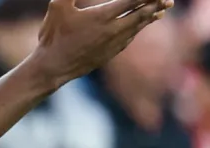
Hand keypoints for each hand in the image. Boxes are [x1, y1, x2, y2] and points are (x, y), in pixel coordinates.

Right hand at [26, 0, 171, 87]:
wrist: (53, 67)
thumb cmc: (53, 36)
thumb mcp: (58, 7)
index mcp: (102, 16)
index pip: (132, 1)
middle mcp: (112, 30)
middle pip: (141, 14)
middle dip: (156, 5)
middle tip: (168, 0)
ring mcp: (113, 43)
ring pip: (136, 28)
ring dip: (149, 18)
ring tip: (160, 12)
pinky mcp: (110, 54)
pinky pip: (128, 39)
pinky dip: (136, 31)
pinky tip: (137, 29)